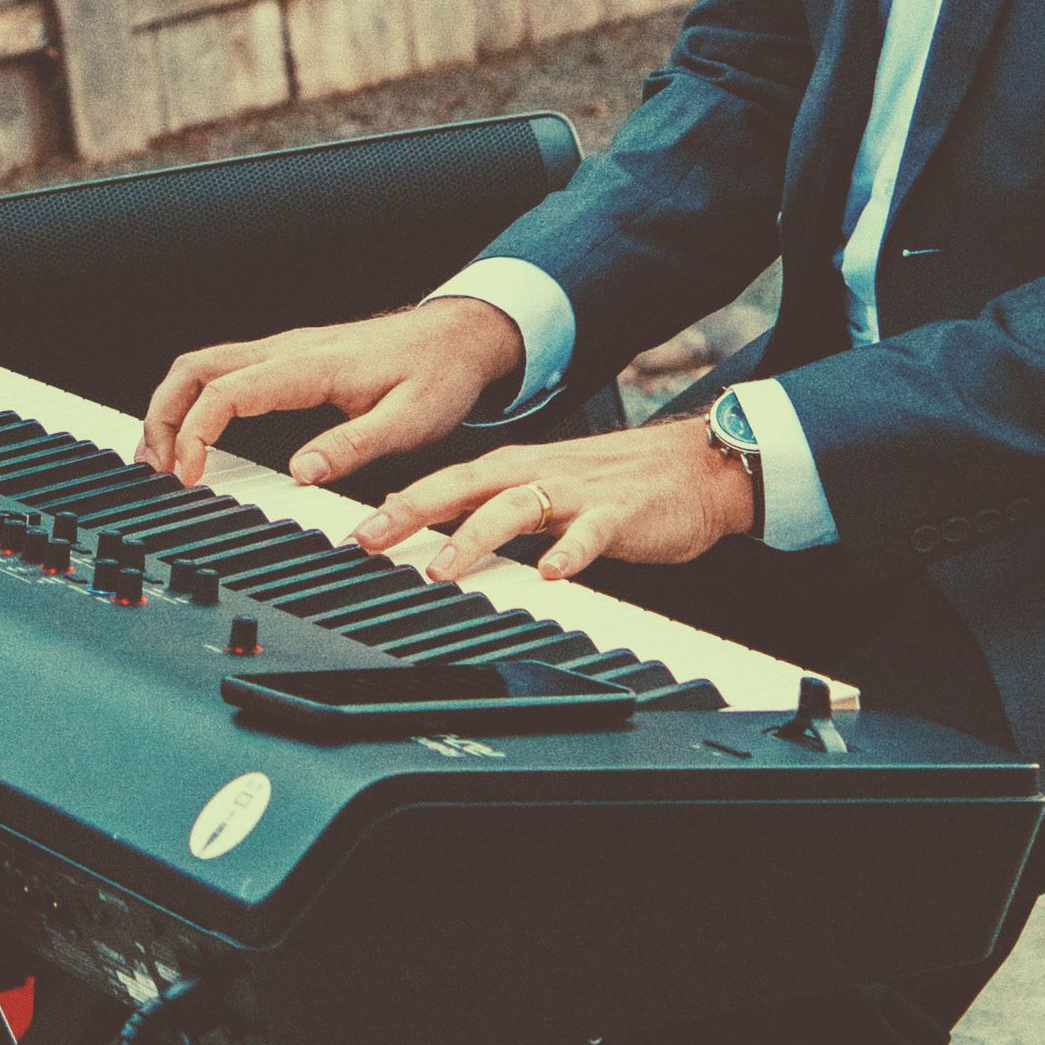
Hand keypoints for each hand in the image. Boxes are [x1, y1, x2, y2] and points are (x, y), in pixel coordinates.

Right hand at [135, 300, 524, 489]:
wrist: (460, 336)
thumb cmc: (438, 376)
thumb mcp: (411, 421)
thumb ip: (356, 447)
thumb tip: (301, 473)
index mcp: (312, 365)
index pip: (229, 390)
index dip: (197, 432)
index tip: (189, 476)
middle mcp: (289, 350)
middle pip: (196, 368)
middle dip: (162, 415)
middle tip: (154, 470)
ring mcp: (286, 350)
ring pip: (203, 365)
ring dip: (172, 407)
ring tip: (160, 459)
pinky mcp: (289, 359)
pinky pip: (223, 371)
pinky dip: (194, 400)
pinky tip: (193, 435)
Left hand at [348, 416, 755, 583]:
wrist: (693, 468)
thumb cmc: (614, 486)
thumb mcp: (544, 493)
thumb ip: (493, 511)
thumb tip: (431, 536)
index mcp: (515, 469)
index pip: (444, 484)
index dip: (396, 506)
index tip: (351, 535)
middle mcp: (537, 473)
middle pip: (463, 487)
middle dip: (412, 512)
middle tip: (368, 540)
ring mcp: (577, 492)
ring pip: (515, 508)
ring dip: (475, 536)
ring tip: (443, 567)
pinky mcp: (618, 514)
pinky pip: (590, 535)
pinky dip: (569, 553)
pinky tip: (552, 575)